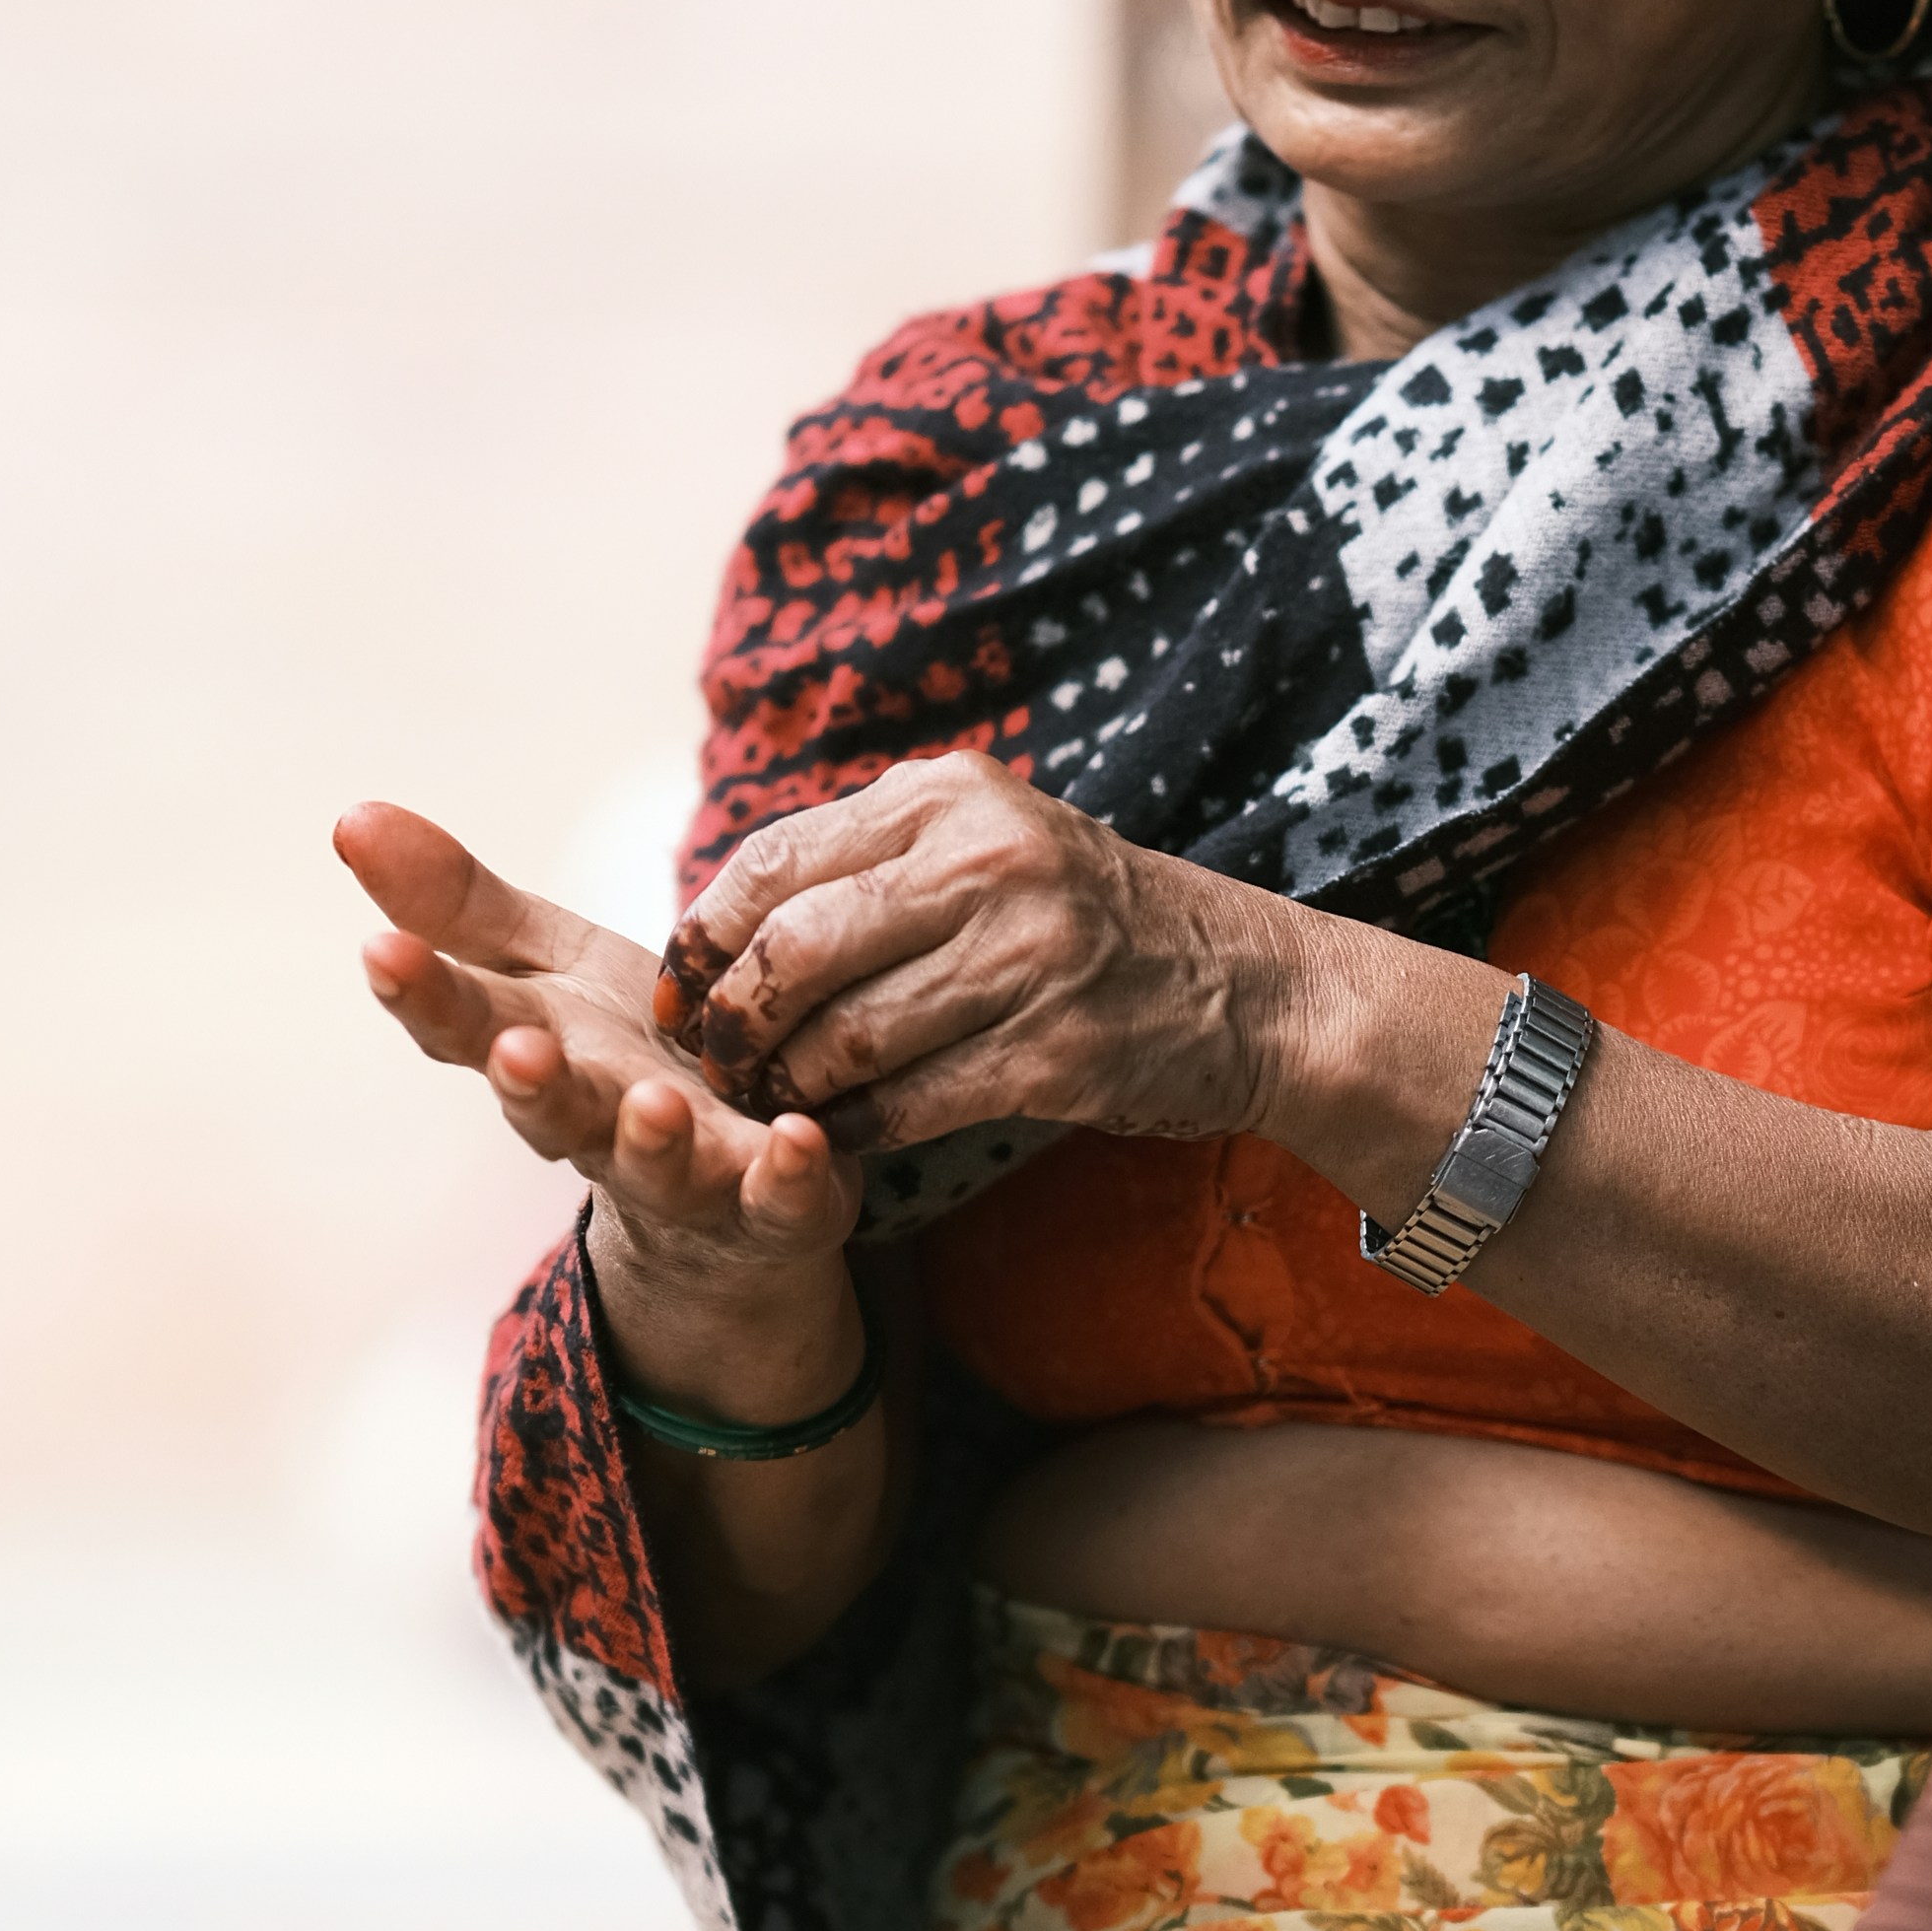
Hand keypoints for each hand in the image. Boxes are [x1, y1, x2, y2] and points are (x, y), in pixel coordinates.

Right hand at [336, 796, 861, 1434]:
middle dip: (531, 1086)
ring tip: (654, 1106)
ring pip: (658, 1165)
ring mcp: (686, 1174)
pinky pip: (782, 1198)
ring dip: (652, 1140)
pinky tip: (800, 1142)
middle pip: (552, 1111)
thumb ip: (462, 907)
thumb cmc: (629, 1060)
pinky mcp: (776, 1204)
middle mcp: (599, 1126)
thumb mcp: (549, 970)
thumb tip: (350, 815)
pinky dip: (790, 1175)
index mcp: (539, 1056)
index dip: (423, 995)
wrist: (732, 1195)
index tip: (382, 950)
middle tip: (513, 1051)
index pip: (465, 1027)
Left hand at [672, 753, 1342, 1171]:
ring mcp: (1028, 957)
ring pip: (847, 1036)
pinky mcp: (1057, 1052)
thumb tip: (727, 926)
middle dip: (734, 1019)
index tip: (679, 991)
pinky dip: (862, 1127)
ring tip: (776, 1101)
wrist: (1252, 987)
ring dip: (792, 1084)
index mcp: (950, 797)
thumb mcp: (992, 843)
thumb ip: (875, 863)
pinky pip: (914, 1101)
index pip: (774, 860)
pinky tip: (848, 1133)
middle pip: (796, 950)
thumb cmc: (1094, 922)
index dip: (702, 935)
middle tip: (717, 1061)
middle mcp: (988, 862)